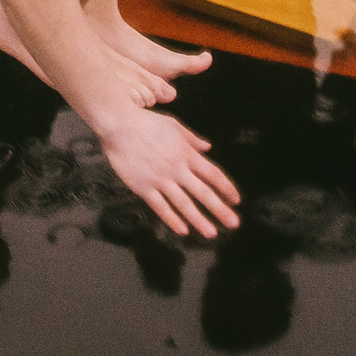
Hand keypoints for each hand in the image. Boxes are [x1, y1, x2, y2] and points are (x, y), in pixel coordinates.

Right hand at [98, 106, 240, 239]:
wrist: (119, 124)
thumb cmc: (146, 122)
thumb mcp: (174, 126)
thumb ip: (192, 139)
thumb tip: (207, 147)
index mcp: (186, 153)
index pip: (213, 174)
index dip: (226, 188)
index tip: (236, 200)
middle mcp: (177, 169)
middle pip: (203, 192)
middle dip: (220, 209)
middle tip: (233, 223)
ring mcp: (160, 179)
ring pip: (184, 204)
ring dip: (199, 220)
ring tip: (211, 233)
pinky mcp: (143, 187)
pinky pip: (160, 207)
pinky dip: (172, 219)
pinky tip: (182, 229)